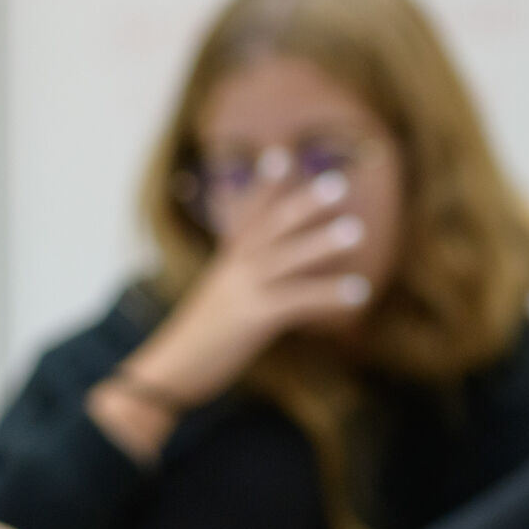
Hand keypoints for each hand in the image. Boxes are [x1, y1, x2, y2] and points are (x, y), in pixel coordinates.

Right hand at [127, 171, 380, 410]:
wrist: (168, 372)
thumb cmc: (199, 340)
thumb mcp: (219, 300)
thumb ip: (240, 282)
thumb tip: (267, 275)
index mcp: (227, 263)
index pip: (247, 215)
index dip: (265, 187)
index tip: (281, 156)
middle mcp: (234, 269)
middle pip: (272, 226)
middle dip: (304, 202)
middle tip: (338, 182)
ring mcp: (243, 291)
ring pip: (286, 258)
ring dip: (323, 243)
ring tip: (358, 230)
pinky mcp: (253, 318)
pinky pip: (298, 301)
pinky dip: (330, 295)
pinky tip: (360, 293)